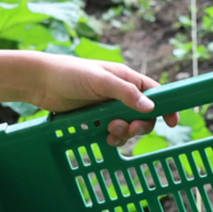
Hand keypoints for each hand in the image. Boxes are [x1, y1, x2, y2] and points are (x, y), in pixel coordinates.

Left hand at [24, 54, 177, 147]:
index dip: (166, 106)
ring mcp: (108, 106)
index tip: (172, 123)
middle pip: (144, 114)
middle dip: (140, 124)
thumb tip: (151, 107)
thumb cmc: (70, 73)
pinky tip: (106, 138)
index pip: (155, 92)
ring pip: (129, 125)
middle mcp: (120, 92)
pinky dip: (114, 137)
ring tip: (110, 130)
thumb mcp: (100, 80)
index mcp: (126, 78)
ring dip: (125, 132)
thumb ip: (125, 93)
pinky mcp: (95, 118)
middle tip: (128, 128)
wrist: (40, 82)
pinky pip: (113, 131)